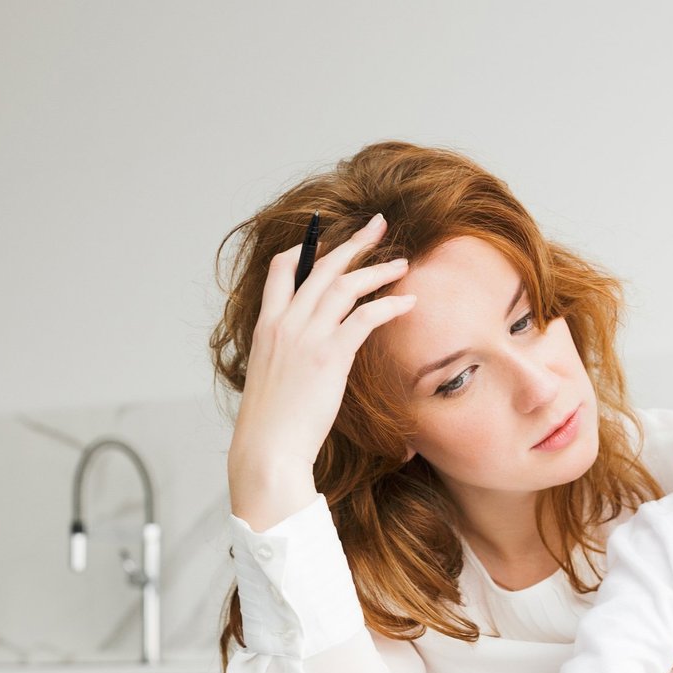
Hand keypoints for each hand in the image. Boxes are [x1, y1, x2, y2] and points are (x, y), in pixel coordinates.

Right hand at [227, 213, 416, 529]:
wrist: (267, 448)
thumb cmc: (271, 423)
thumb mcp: (270, 378)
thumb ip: (286, 356)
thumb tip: (305, 356)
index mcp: (265, 325)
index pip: (282, 270)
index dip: (307, 249)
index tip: (329, 239)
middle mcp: (284, 322)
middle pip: (322, 267)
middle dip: (354, 242)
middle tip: (379, 225)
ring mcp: (306, 336)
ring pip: (346, 285)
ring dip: (378, 270)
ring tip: (403, 263)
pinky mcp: (329, 355)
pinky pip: (365, 317)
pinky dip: (388, 306)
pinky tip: (407, 304)